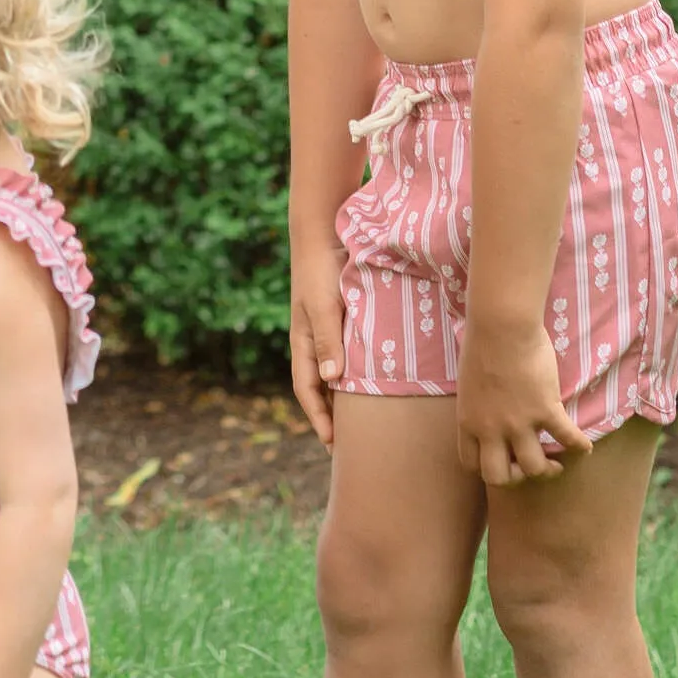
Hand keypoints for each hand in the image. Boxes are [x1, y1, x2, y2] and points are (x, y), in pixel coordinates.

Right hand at [286, 243, 346, 449]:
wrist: (323, 233)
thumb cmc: (322, 270)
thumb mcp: (324, 307)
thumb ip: (328, 341)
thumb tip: (332, 381)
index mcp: (303, 342)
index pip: (306, 389)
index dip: (318, 418)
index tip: (331, 444)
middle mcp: (314, 340)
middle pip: (319, 387)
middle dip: (329, 416)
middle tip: (347, 445)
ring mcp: (328, 330)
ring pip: (334, 373)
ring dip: (343, 397)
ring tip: (363, 422)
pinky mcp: (344, 319)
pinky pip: (348, 355)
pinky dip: (356, 374)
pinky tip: (374, 381)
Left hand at [455, 324, 588, 487]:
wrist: (501, 325)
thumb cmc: (482, 343)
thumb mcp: (469, 383)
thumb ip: (479, 405)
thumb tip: (490, 412)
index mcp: (468, 421)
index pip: (471, 464)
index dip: (487, 468)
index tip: (501, 460)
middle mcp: (491, 429)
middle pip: (499, 477)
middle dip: (515, 478)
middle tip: (527, 467)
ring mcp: (519, 422)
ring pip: (534, 467)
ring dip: (547, 470)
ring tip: (555, 464)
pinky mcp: (545, 409)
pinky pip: (566, 437)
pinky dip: (578, 446)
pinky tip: (584, 448)